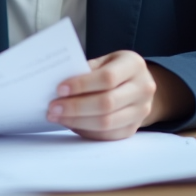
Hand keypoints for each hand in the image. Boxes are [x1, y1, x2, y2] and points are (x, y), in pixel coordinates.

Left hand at [47, 51, 191, 140]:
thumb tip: (59, 86)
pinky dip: (86, 131)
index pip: (107, 78)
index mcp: (134, 65)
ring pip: (106, 123)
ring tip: (57, 117)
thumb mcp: (105, 60)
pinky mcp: (133, 129)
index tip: (60, 89)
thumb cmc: (114, 69)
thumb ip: (87, 70)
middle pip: (107, 103)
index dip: (82, 84)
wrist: (139, 84)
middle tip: (53, 107)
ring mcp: (141, 111)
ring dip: (77, 121)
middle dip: (76, 107)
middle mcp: (143, 89)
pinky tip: (70, 124)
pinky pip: (107, 135)